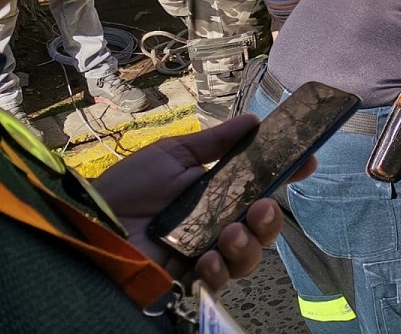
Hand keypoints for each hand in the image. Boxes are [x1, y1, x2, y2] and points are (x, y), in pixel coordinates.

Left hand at [93, 114, 316, 290]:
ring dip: (249, 245)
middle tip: (263, 208)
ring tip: (230, 234)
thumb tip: (254, 119)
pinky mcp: (190, 278)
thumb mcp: (175, 155)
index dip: (288, 176)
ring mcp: (206, 252)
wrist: (92, 222)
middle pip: (264, 227)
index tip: (308, 163)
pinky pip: (221, 280)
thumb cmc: (129, 187)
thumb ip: (217, 142)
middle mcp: (219, 223)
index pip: (263, 186)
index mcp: (220, 192)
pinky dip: (220, 270)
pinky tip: (208, 260)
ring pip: (250, 257)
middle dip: (272, 220)